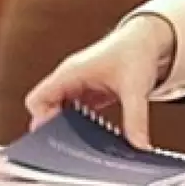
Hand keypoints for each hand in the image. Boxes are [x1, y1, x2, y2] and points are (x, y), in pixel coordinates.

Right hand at [23, 15, 175, 149]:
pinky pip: (76, 113)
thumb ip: (136, 120)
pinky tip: (96, 137)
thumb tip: (139, 147)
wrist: (147, 38)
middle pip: (45, 110)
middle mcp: (70, 80)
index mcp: (71, 73)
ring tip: (85, 145)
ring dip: (69, 128)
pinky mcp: (89, 93)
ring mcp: (78, 86)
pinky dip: (82, 126)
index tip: (58, 138)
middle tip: (73, 147)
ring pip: (60, 113)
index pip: (37, 100)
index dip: (42, 120)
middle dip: (55, 129)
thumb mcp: (136, 89)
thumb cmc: (135, 52)